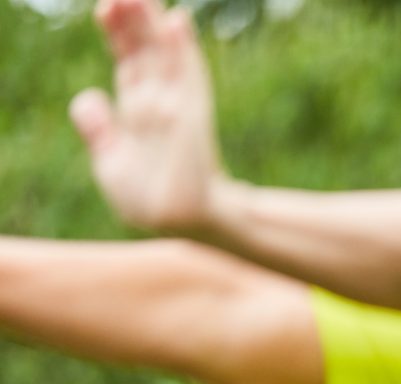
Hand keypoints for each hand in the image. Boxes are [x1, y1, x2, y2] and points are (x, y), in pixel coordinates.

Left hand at [70, 0, 227, 235]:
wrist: (180, 223)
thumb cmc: (149, 199)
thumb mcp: (111, 164)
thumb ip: (99, 131)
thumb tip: (87, 97)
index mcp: (138, 109)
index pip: (127, 60)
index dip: (116, 33)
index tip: (104, 8)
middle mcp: (158, 100)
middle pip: (144, 49)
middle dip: (133, 18)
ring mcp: (176, 106)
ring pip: (163, 54)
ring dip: (153, 23)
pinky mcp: (190, 117)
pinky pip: (187, 77)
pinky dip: (182, 50)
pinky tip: (177, 22)